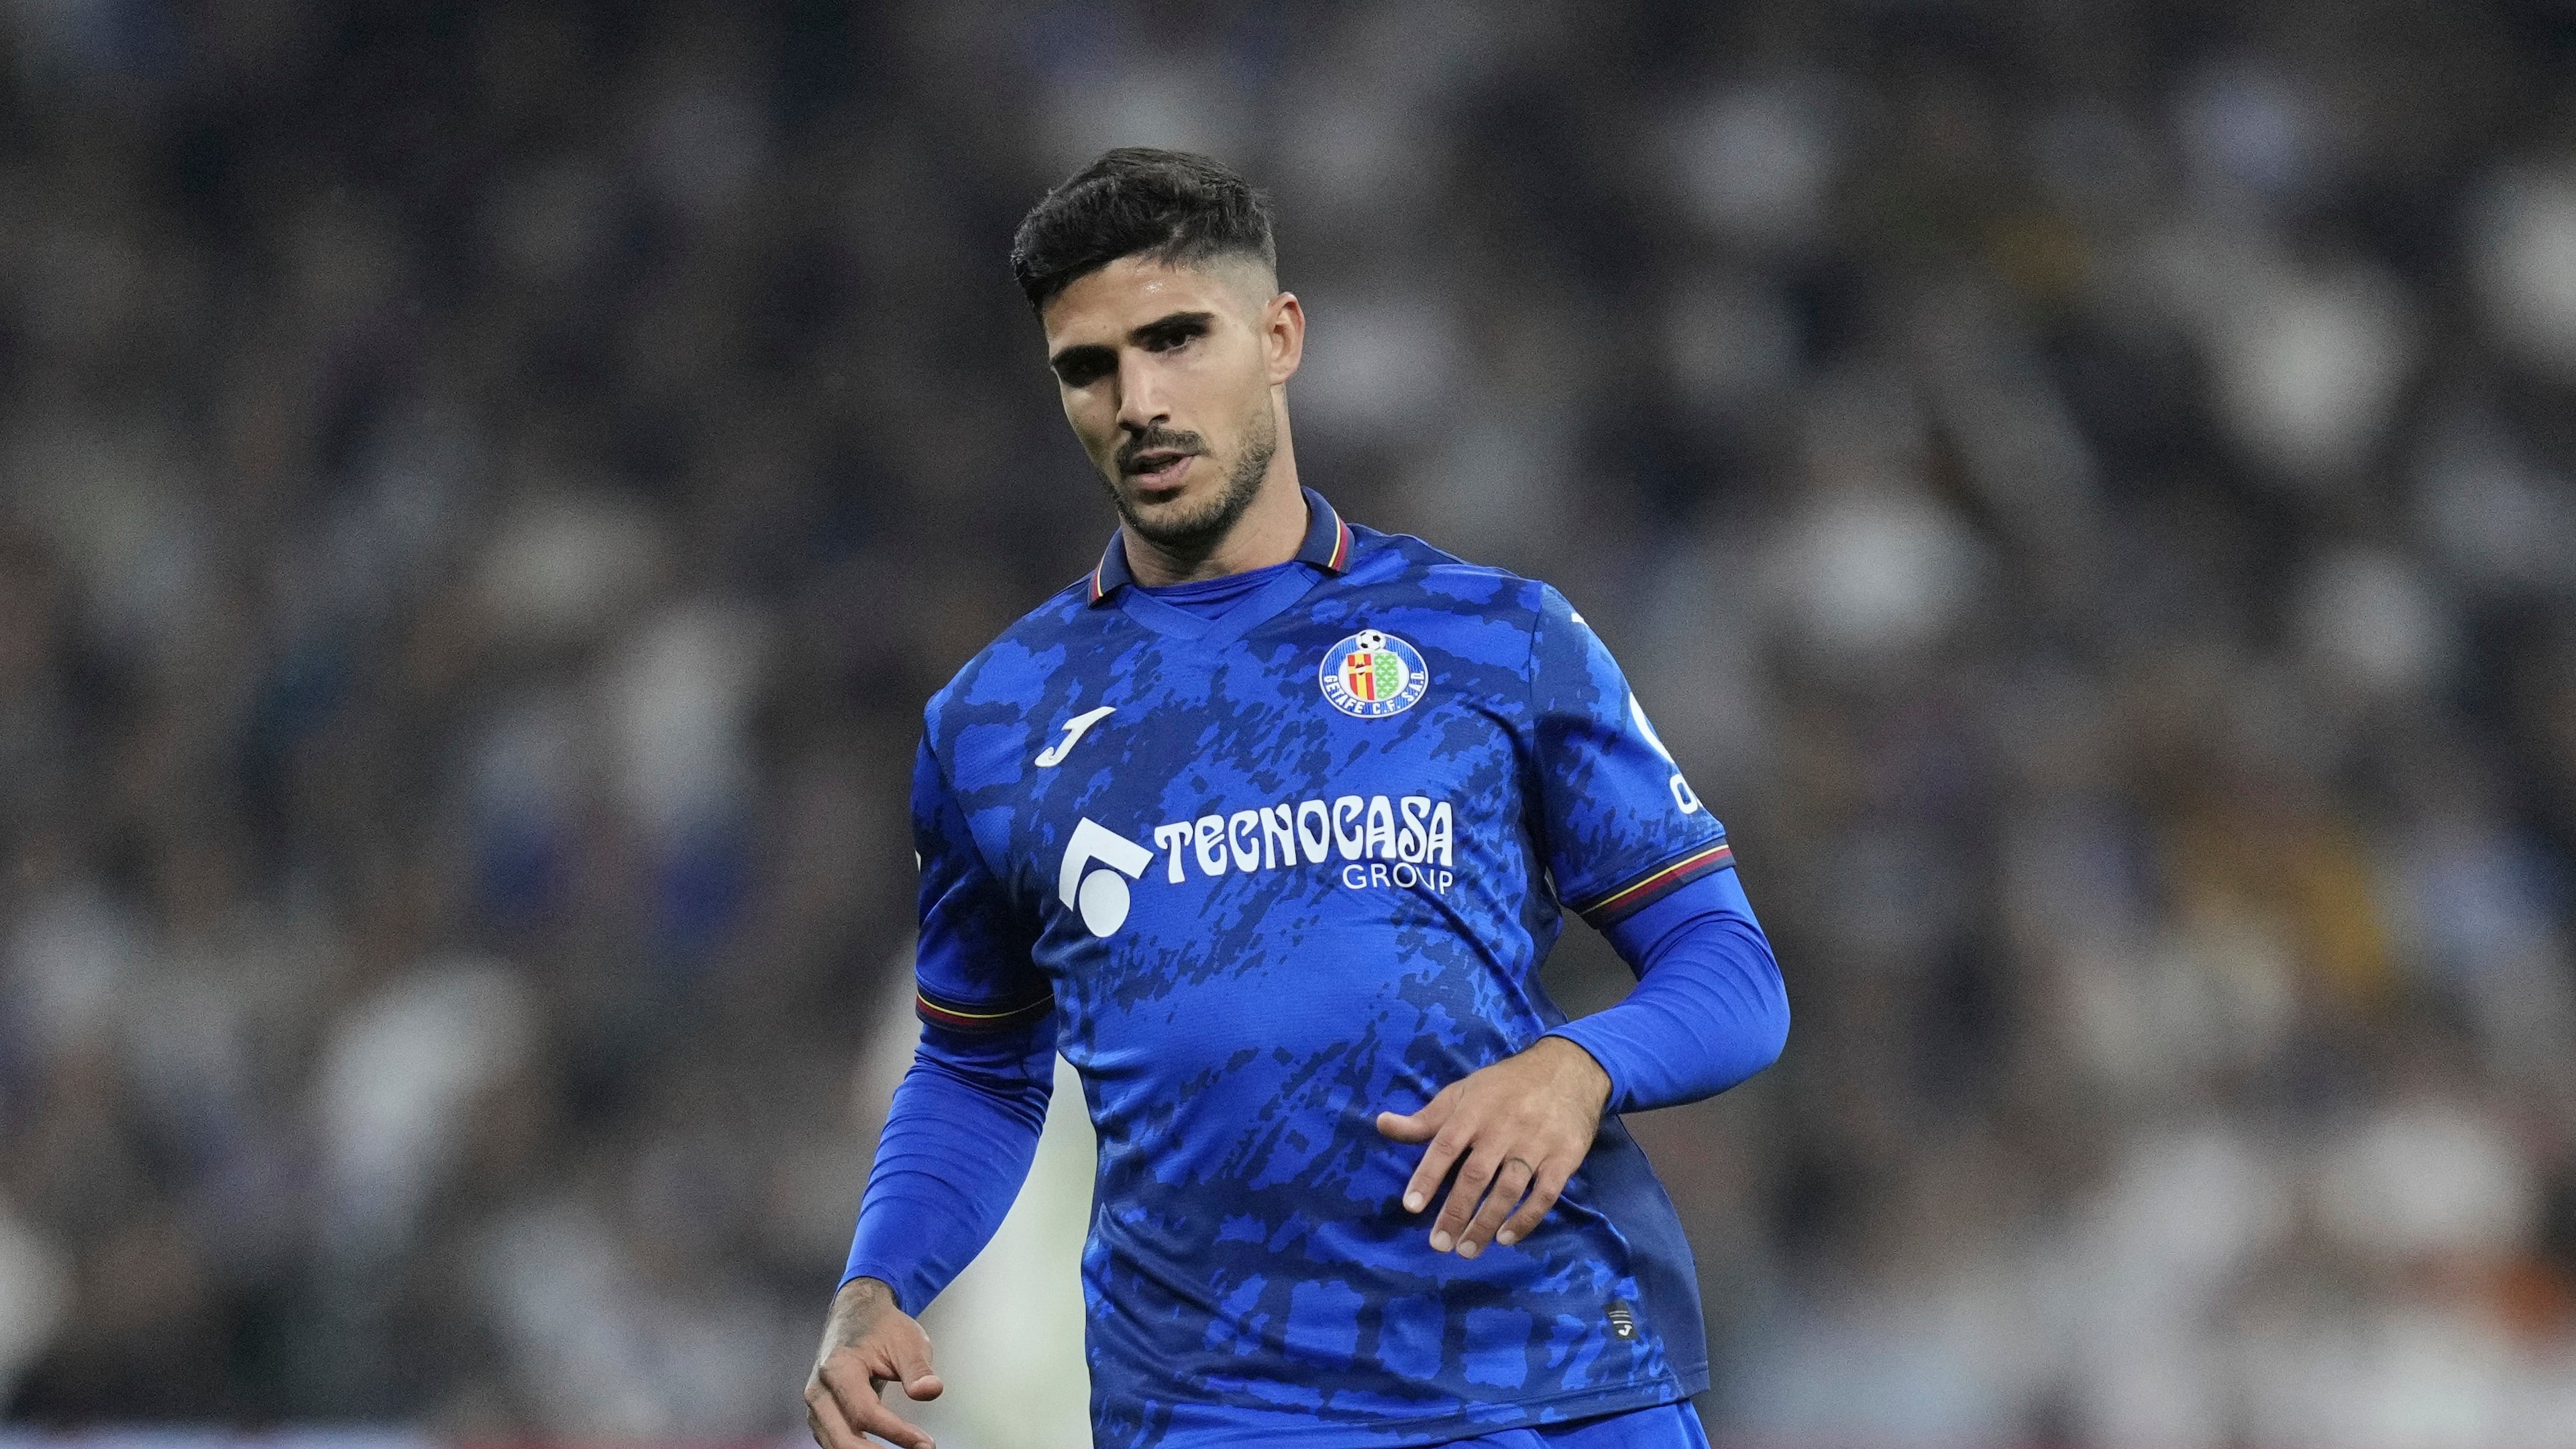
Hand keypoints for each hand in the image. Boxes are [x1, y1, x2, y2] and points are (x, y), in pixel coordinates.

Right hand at [805, 1277, 942, 1448]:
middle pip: (843, 1438)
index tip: (925, 1443)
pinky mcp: (821, 1413)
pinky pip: (834, 1441)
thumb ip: (919, 1370)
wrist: (857, 1314)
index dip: (896, 1432)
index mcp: (838, 1367)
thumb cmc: (882, 1326)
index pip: (866, 1413)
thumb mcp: (908, 1342)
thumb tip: (931, 1391)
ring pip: (835, 1444)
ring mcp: (816, 1404)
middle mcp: (819, 1389)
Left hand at [1374, 1036, 1611, 1258]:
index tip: (1411, 1206)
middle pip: (1475, 1175)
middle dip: (1456, 1212)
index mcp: (1474, 1111)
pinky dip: (1525, 1219)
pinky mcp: (1563, 1157)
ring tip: (1466, 1250)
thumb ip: (1424, 1119)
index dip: (1427, 1176)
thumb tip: (1381, 1124)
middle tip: (1439, 1244)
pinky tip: (1505, 1238)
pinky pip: (1545, 1194)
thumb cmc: (1504, 1086)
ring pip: (1508, 1189)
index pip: (1445, 1147)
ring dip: (1486, 1222)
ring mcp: (1535, 1144)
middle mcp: (1503, 1128)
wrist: (1567, 1070)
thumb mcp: (1461, 1094)